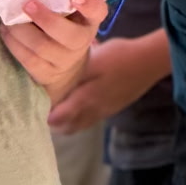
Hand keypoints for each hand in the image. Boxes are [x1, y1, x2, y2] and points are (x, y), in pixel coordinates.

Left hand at [0, 0, 106, 94]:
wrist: (63, 65)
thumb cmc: (62, 27)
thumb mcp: (68, 13)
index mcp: (89, 21)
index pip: (98, 12)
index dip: (89, 4)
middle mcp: (81, 41)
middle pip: (69, 35)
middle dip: (46, 19)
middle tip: (27, 4)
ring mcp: (65, 60)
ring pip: (42, 47)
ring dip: (21, 31)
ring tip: (8, 19)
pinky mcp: (47, 73)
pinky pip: (29, 59)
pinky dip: (13, 44)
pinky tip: (5, 32)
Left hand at [48, 33, 169, 132]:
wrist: (151, 60)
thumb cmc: (119, 57)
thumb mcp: (93, 61)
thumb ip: (72, 72)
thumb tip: (51, 78)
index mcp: (87, 100)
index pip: (60, 118)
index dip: (46, 117)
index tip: (34, 110)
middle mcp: (95, 111)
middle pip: (69, 127)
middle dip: (54, 123)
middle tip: (42, 108)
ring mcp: (106, 111)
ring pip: (80, 124)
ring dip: (67, 120)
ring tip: (55, 106)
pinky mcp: (113, 107)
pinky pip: (91, 118)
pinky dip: (80, 115)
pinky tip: (77, 100)